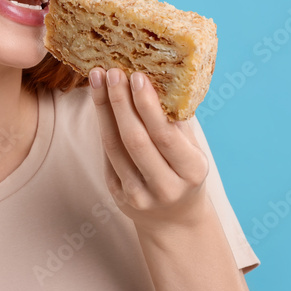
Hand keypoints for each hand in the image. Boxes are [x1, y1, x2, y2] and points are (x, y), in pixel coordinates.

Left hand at [88, 67, 211, 231]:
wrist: (175, 220)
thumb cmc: (185, 172)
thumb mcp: (191, 149)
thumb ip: (177, 121)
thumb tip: (160, 76)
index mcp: (191, 171)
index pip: (164, 135)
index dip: (148, 105)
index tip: (137, 76)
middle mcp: (166, 187)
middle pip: (135, 140)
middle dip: (121, 102)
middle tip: (112, 71)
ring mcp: (139, 195)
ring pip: (115, 146)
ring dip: (104, 109)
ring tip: (99, 78)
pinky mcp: (118, 196)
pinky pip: (107, 155)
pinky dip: (103, 125)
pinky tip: (99, 101)